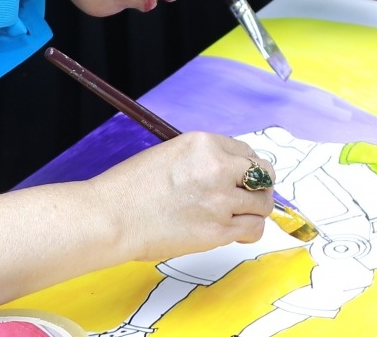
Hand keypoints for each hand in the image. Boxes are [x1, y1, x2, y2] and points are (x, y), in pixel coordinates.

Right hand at [92, 132, 271, 259]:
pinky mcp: (218, 231)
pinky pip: (253, 229)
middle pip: (263, 175)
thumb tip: (227, 173)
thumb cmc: (131, 189)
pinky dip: (251, 230)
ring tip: (242, 215)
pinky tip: (238, 231)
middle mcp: (218, 168)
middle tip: (250, 195)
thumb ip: (203, 161)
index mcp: (205, 144)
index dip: (247, 167)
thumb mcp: (170, 155)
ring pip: (263, 204)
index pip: (246, 152)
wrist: (112, 217)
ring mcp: (221, 200)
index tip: (243, 177)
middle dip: (260, 185)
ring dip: (256, 210)